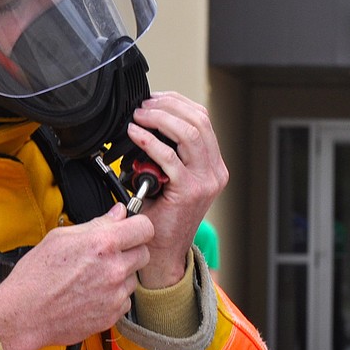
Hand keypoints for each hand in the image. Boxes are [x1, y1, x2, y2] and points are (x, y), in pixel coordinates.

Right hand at [0, 204, 152, 349]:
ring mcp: (115, 294)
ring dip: (120, 275)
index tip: (131, 229)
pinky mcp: (113, 314)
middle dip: (130, 250)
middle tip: (108, 253)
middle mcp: (114, 269)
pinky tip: (91, 293)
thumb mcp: (60, 238)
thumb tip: (117, 214)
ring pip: (134, 278)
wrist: (25, 314)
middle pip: (144, 253)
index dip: (138, 226)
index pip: (144, 228)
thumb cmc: (35, 277)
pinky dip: (113, 296)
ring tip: (93, 277)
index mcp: (102, 244)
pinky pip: (125, 300)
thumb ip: (96, 224)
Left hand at [126, 92, 228, 288]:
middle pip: (198, 120)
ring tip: (138, 116)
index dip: (176, 102)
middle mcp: (215, 171)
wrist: (161, 251)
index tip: (153, 98)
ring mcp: (206, 181)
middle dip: (167, 106)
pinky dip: (150, 141)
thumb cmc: (159, 215)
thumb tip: (143, 122)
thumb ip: (166, 153)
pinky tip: (135, 134)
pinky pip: (169, 158)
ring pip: (189, 134)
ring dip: (160, 119)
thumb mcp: (167, 178)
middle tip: (142, 105)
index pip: (202, 119)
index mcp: (212, 164)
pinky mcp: (190, 192)